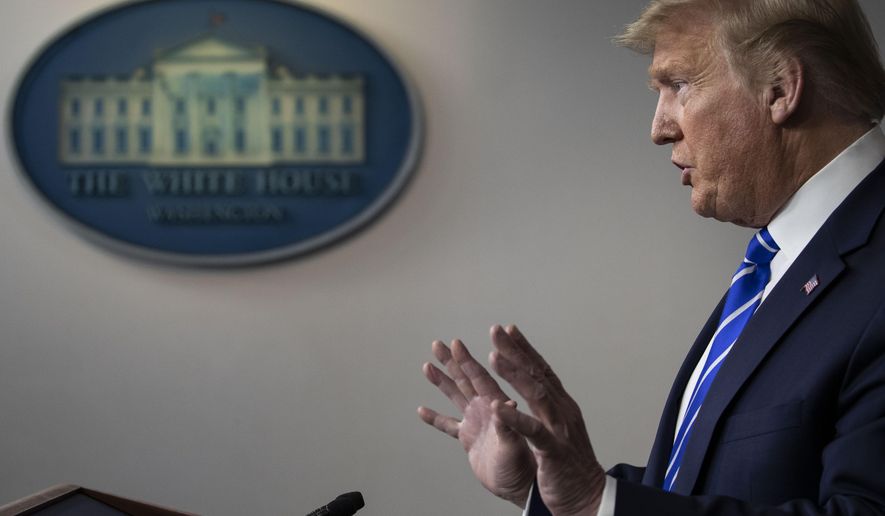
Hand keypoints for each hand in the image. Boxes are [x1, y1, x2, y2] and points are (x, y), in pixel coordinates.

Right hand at [418, 339, 535, 506]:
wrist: (523, 488)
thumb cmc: (526, 467)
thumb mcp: (515, 446)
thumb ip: (507, 425)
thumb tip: (502, 405)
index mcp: (498, 407)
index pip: (480, 378)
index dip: (467, 361)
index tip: (457, 343)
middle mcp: (486, 409)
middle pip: (465, 380)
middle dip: (453, 362)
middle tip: (439, 344)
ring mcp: (477, 422)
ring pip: (456, 396)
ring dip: (442, 381)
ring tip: (427, 366)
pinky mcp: (470, 439)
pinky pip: (449, 426)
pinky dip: (436, 418)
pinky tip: (422, 410)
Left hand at [489, 325, 605, 515]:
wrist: (588, 496)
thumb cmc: (568, 463)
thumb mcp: (559, 428)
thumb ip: (548, 406)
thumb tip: (537, 384)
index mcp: (561, 405)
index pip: (541, 370)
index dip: (524, 348)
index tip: (507, 329)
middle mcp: (562, 411)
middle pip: (537, 374)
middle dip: (515, 351)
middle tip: (496, 330)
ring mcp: (559, 430)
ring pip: (536, 395)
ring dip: (514, 374)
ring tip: (493, 357)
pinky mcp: (554, 451)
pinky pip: (533, 431)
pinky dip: (515, 419)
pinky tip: (498, 407)